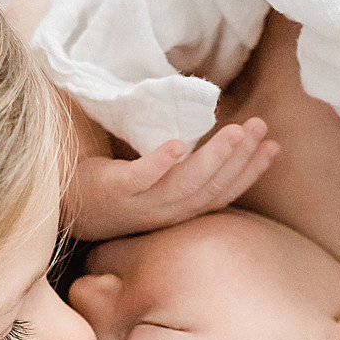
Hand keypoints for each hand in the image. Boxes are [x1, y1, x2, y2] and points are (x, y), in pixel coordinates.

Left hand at [65, 117, 278, 240]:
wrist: (66, 205)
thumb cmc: (114, 189)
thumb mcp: (157, 183)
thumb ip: (184, 169)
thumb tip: (212, 138)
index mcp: (180, 210)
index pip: (223, 192)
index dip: (251, 171)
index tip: (274, 146)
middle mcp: (166, 212)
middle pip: (211, 187)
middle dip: (240, 157)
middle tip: (259, 127)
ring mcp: (140, 204)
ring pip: (186, 184)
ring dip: (214, 157)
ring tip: (235, 131)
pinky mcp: (114, 190)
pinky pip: (141, 178)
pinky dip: (160, 162)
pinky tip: (178, 145)